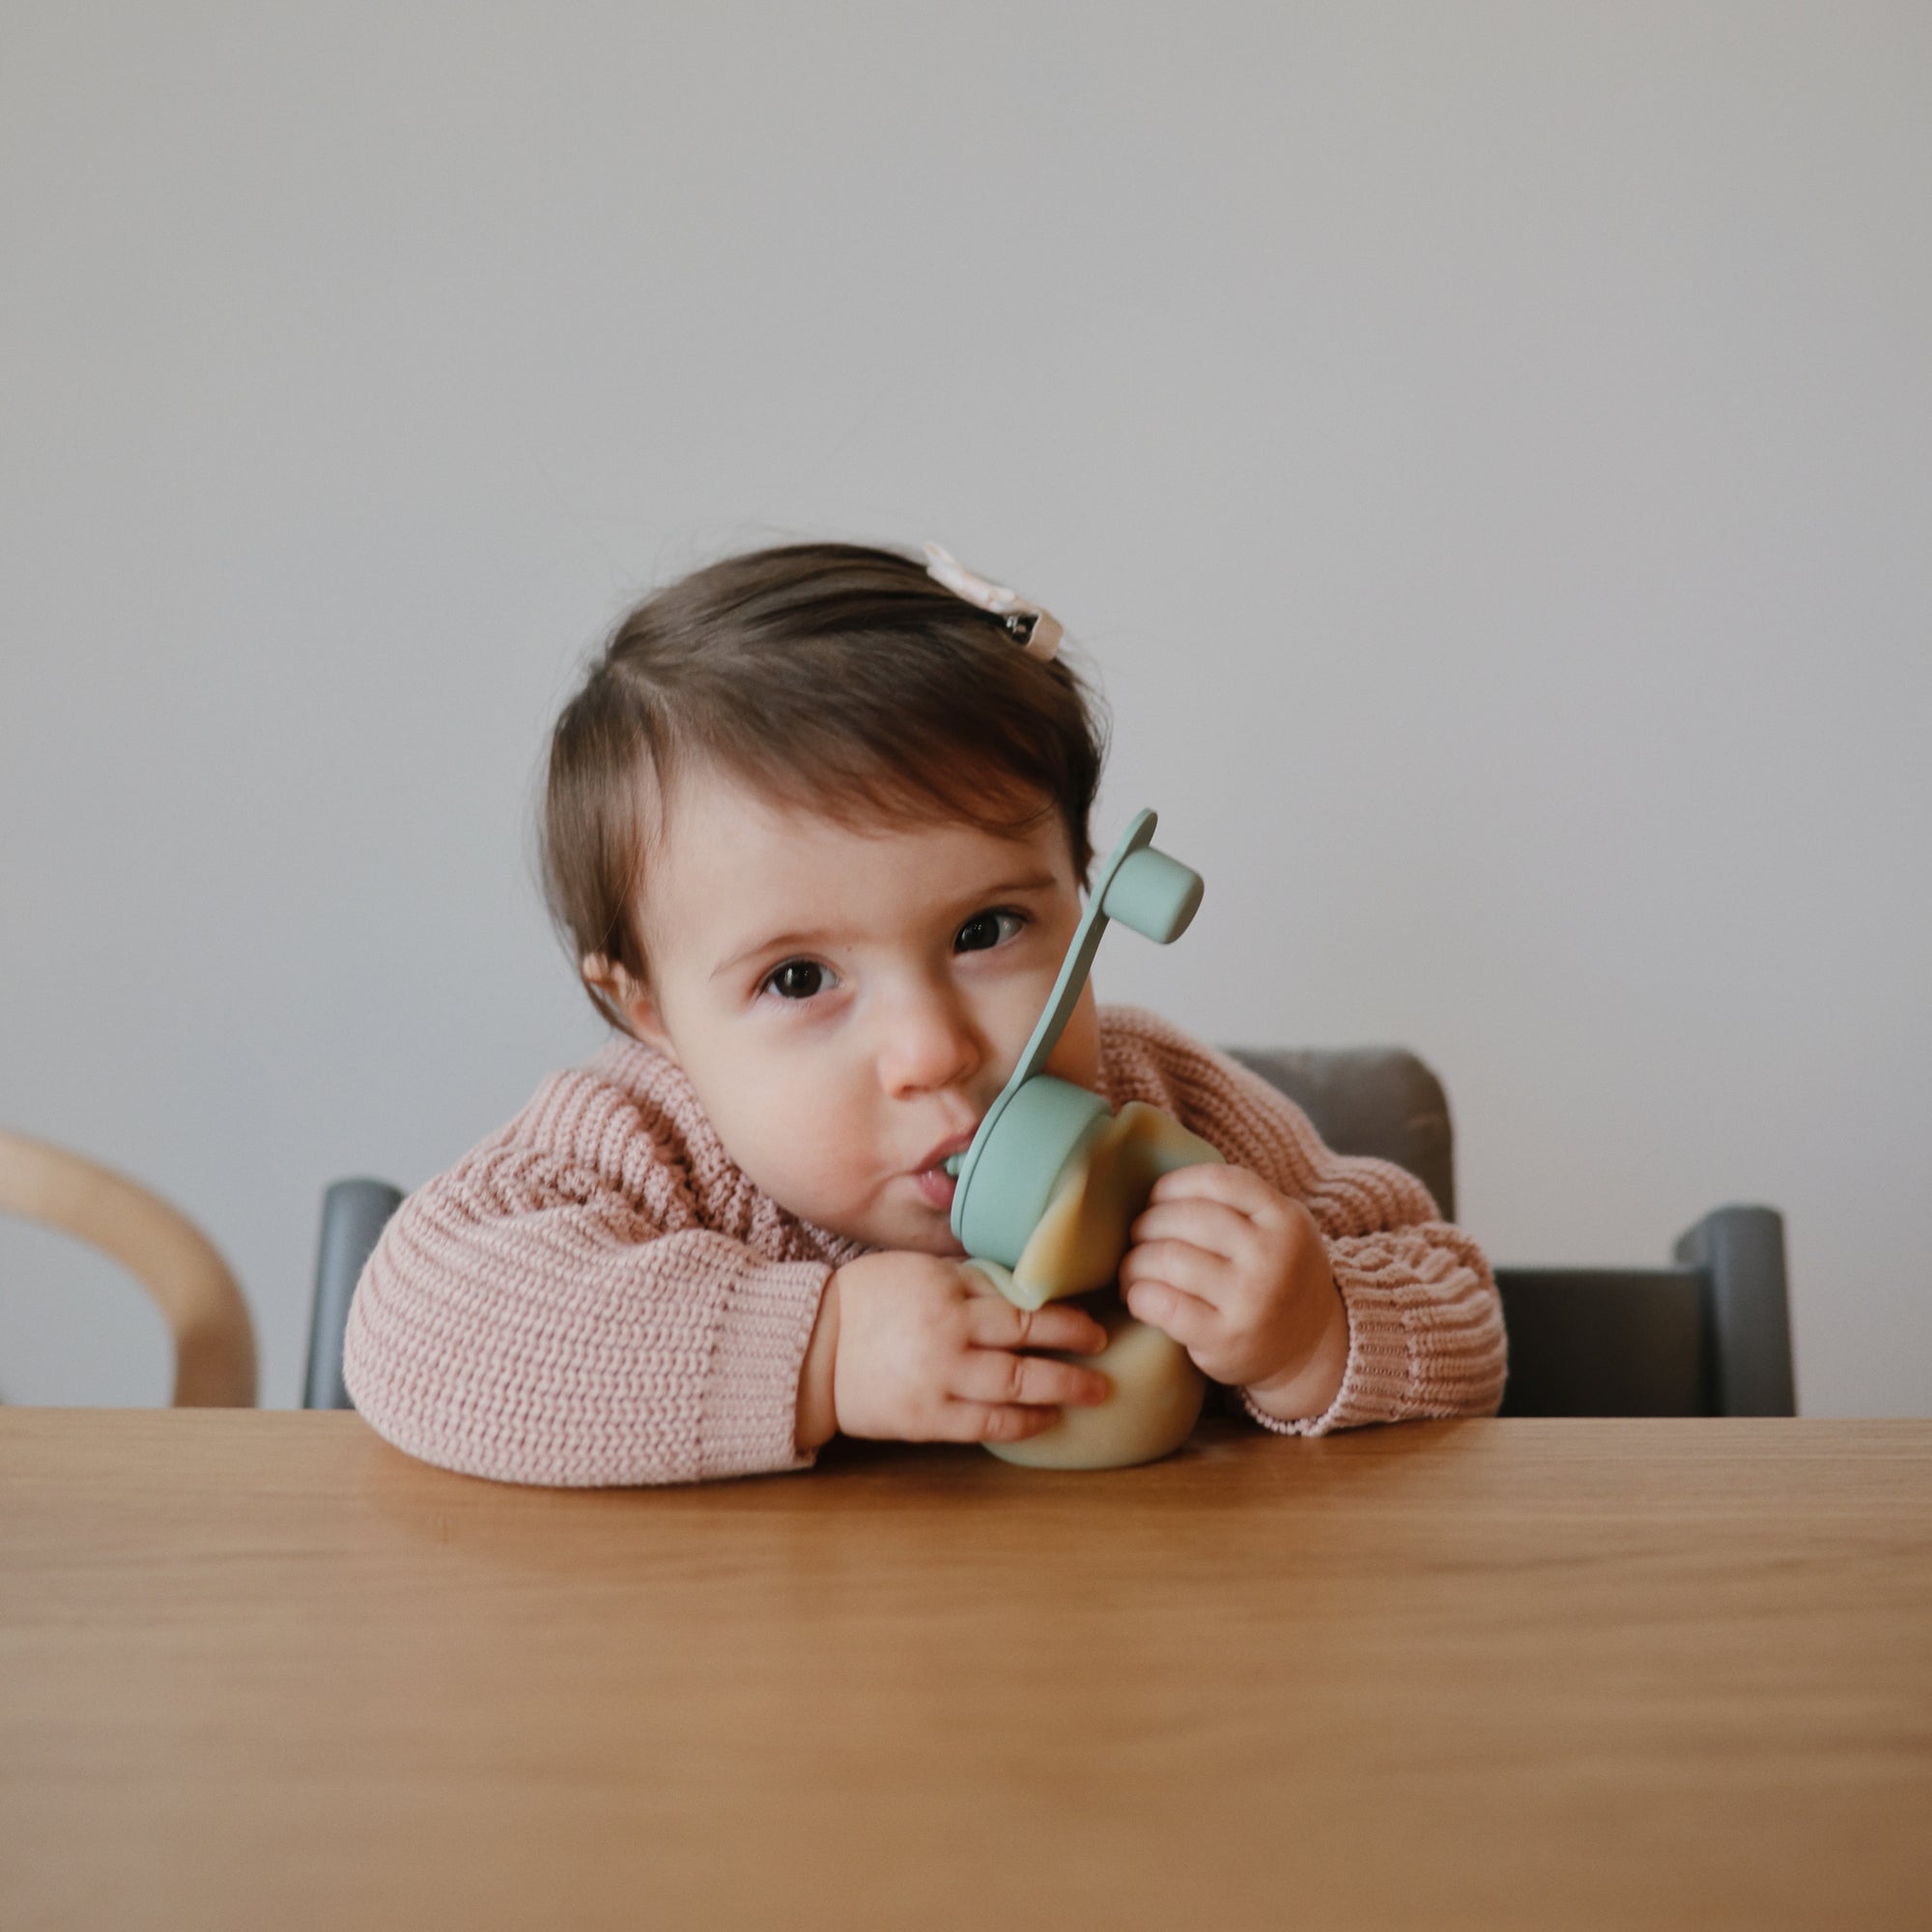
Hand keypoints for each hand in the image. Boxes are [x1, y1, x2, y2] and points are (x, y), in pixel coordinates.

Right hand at [796, 1250, 1111, 1451]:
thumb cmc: (867, 1300)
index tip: (1093, 1326)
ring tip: (1090, 1393)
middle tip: (1105, 1359)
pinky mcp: (926, 1419)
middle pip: (1029, 1348)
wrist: (812, 1346)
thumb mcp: (920, 1272)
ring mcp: (939, 1381)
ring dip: (1060, 1391)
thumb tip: (1026, 1287)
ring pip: (1016, 1389)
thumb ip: (971, 1281)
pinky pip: (987, 1426)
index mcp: (949, 1295)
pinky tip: (1046, 1419)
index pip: (1023, 1308)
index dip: (1066, 1320)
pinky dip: (1023, 1424)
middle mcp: (950, 1337)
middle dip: (1075, 1356)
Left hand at [1118, 1164, 1347, 1420]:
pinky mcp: (1224, 1338)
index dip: (1173, 1185)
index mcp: (1285, 1219)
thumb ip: (1238, 1204)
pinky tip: (1138, 1296)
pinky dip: (1138, 1295)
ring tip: (1132, 1268)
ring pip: (1167, 1259)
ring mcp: (1249, 1299)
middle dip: (1147, 1224)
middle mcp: (1271, 1256)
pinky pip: (1163, 1304)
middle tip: (1138, 1237)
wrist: (1309, 1348)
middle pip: (1185, 1218)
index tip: (1156, 1199)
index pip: (1216, 1182)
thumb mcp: (1280, 1229)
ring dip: (1135, 1261)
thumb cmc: (1277, 1277)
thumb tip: (1157, 1187)